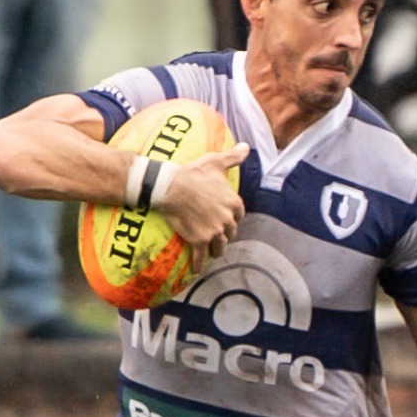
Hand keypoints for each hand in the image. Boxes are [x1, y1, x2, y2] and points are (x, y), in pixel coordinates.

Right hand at [155, 141, 248, 261]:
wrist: (170, 186)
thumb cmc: (193, 172)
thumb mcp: (215, 162)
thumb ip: (233, 157)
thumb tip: (246, 147)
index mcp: (233, 203)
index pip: (239, 215)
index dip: (233, 218)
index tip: (227, 219)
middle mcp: (227, 219)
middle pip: (231, 232)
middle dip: (226, 234)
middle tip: (218, 235)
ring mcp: (214, 232)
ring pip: (220, 246)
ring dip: (217, 249)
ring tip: (212, 252)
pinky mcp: (200, 240)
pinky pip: (201, 257)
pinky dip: (199, 264)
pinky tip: (197, 270)